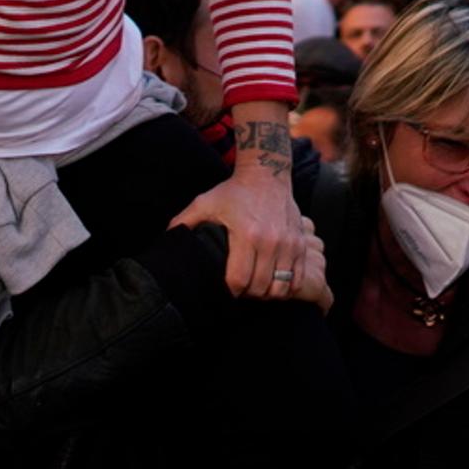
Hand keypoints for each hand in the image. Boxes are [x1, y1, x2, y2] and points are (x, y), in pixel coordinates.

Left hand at [173, 126, 309, 301]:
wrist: (267, 173)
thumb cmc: (234, 191)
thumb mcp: (205, 202)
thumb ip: (184, 221)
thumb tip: (167, 238)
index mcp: (246, 234)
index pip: (239, 280)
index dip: (230, 291)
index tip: (225, 288)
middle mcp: (271, 241)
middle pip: (260, 288)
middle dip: (247, 294)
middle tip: (240, 289)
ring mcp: (289, 244)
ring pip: (280, 288)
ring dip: (266, 294)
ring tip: (256, 287)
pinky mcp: (301, 245)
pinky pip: (297, 280)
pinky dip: (286, 288)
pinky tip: (274, 282)